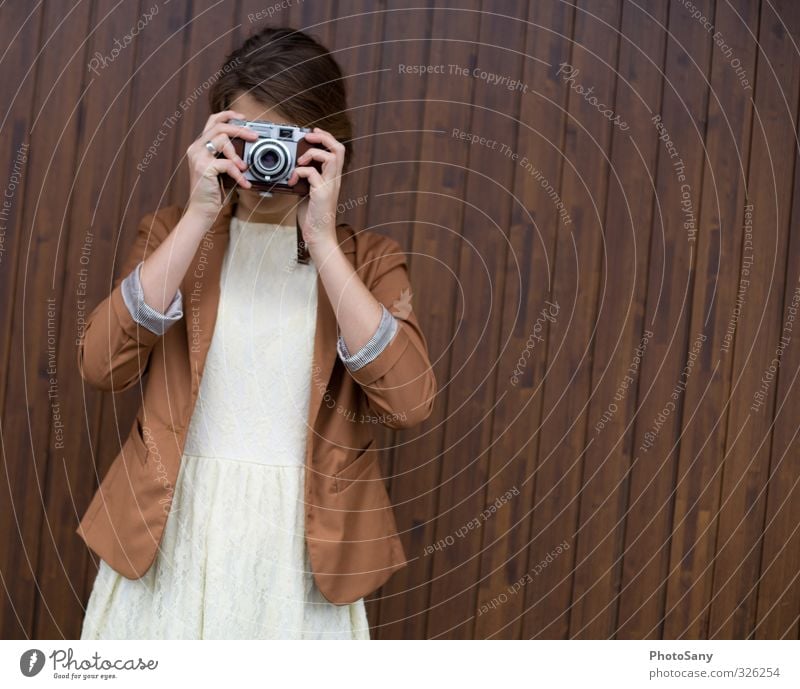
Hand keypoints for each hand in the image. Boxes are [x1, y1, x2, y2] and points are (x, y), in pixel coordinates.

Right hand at [185, 110, 258, 223]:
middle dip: (240, 130)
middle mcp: (196, 148)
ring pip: (222, 139)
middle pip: (219, 126)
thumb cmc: (214, 191)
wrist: (202, 210)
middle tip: (255, 137)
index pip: (213, 120)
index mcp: (200, 145)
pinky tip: (245, 183)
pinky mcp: (203, 168)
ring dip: (238, 152)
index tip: (243, 119)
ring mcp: (198, 157)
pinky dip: (238, 174)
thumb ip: (228, 156)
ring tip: (245, 167)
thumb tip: (249, 147)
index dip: (228, 115)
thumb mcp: (222, 169)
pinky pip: (226, 164)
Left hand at [288, 127, 344, 251]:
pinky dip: (298, 172)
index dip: (326, 137)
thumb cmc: (313, 216)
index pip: (337, 150)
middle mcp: (334, 179)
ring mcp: (330, 186)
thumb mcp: (308, 191)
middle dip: (323, 137)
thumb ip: (305, 178)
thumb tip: (293, 167)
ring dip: (312, 154)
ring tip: (300, 162)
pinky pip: (312, 173)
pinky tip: (291, 181)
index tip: (313, 134)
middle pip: (339, 148)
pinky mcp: (322, 193)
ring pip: (331, 157)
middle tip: (308, 137)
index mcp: (332, 177)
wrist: (318, 235)